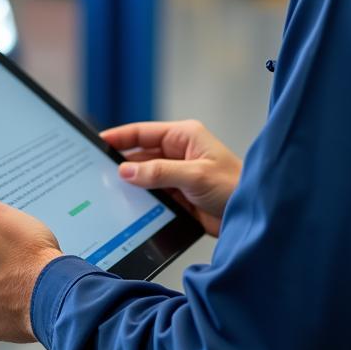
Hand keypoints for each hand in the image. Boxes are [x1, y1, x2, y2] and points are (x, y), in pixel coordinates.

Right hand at [100, 120, 242, 236]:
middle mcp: (179, 152)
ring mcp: (178, 175)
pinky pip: (153, 195)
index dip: (119, 137)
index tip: (97, 142)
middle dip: (121, 164)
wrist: (254, 218)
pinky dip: (141, 200)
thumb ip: (159, 172)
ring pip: (145, 177)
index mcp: (184, 136)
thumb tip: (126, 171)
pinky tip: (127, 207)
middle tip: (96, 173)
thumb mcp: (194, 175)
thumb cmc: (236, 186)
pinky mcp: (179, 196)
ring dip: (131, 185)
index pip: (143, 132)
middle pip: (140, 155)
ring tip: (108, 192)